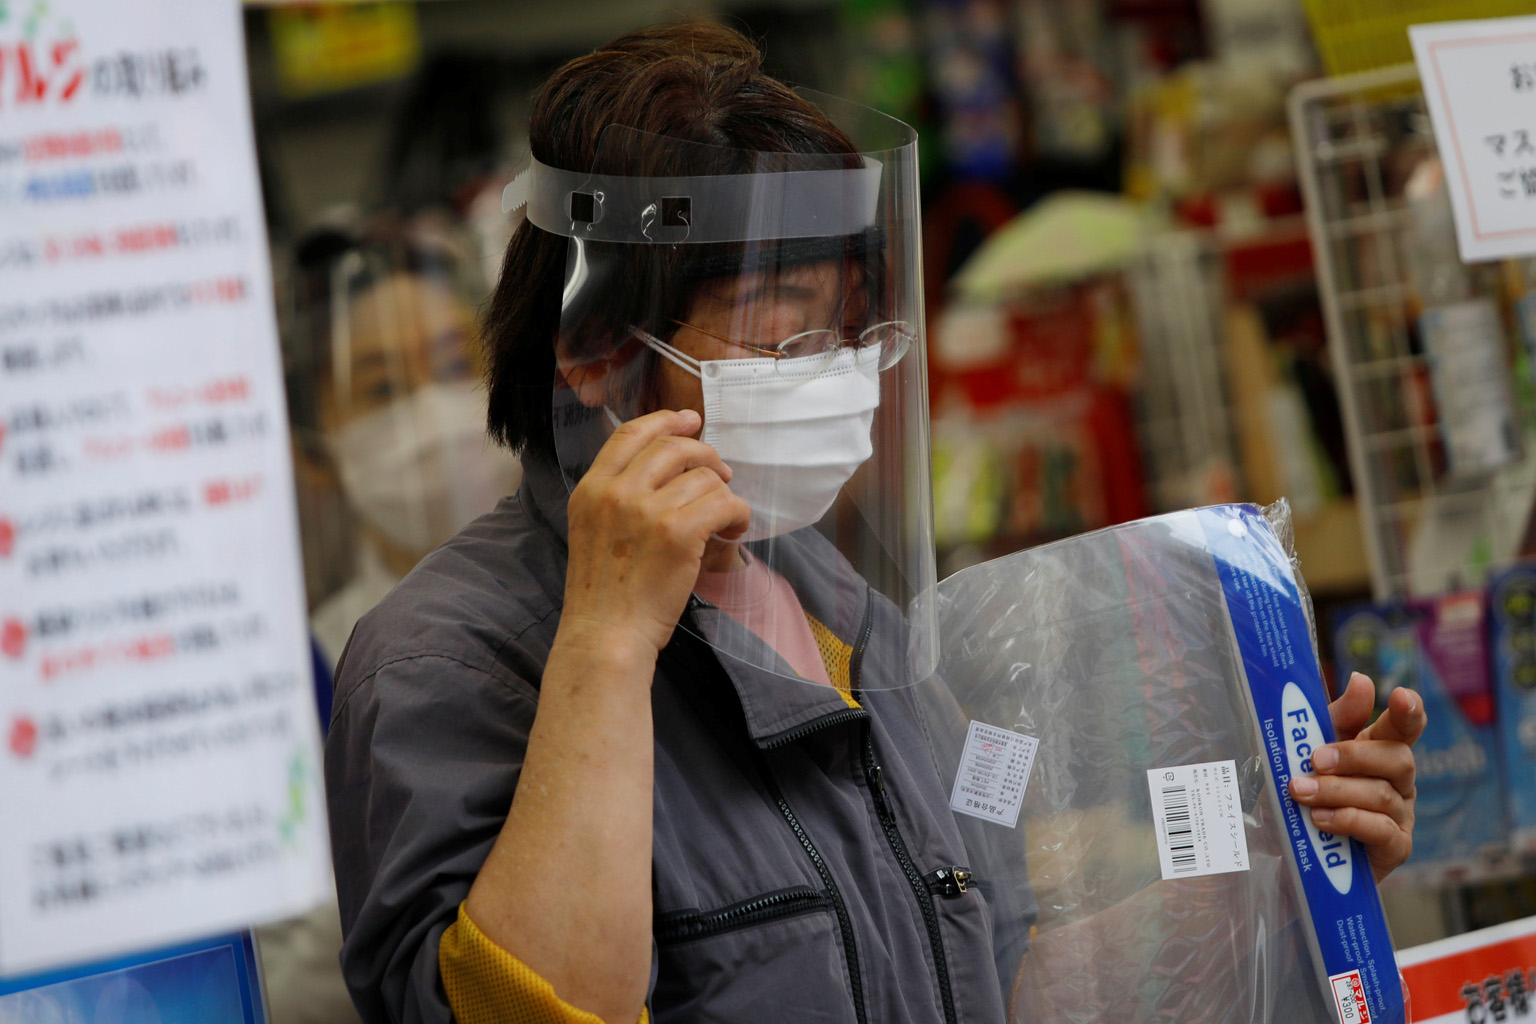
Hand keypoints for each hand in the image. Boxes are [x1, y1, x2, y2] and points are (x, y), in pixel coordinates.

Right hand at [560, 408, 750, 656]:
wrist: (605, 633)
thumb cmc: (604, 594)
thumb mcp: (592, 530)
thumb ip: (618, 497)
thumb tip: (669, 470)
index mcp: (591, 489)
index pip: (630, 434)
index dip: (665, 420)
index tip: (690, 420)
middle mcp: (616, 492)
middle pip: (672, 447)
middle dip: (704, 454)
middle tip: (720, 472)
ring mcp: (647, 510)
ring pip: (703, 477)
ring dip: (724, 492)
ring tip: (726, 514)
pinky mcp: (677, 532)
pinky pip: (723, 504)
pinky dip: (738, 514)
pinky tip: (735, 529)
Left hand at [1287, 672, 1425, 881]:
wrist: (1297, 854)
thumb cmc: (1308, 793)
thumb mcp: (1313, 750)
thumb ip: (1337, 719)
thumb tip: (1361, 680)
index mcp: (1379, 751)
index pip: (1405, 726)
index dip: (1409, 711)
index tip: (1400, 695)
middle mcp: (1398, 781)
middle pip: (1397, 758)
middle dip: (1354, 756)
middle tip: (1314, 760)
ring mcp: (1400, 815)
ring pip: (1381, 794)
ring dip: (1337, 791)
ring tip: (1301, 792)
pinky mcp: (1394, 848)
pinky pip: (1380, 830)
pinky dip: (1348, 820)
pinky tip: (1321, 819)